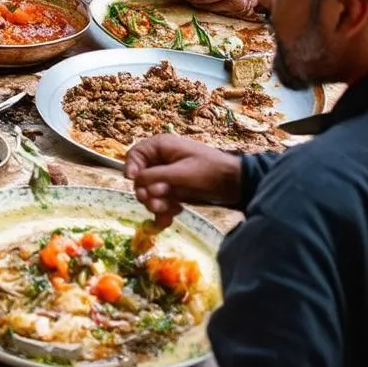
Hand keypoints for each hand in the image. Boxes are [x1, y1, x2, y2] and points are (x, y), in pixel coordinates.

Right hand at [124, 135, 242, 225]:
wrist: (236, 185)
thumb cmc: (210, 171)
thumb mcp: (181, 172)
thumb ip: (156, 176)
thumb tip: (135, 182)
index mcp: (161, 147)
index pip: (135, 155)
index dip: (131, 168)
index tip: (133, 181)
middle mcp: (161, 161)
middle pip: (140, 178)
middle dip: (147, 193)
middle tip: (157, 204)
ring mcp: (167, 177)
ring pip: (149, 193)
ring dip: (155, 204)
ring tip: (168, 212)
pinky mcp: (174, 191)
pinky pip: (160, 202)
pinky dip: (163, 211)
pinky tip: (170, 219)